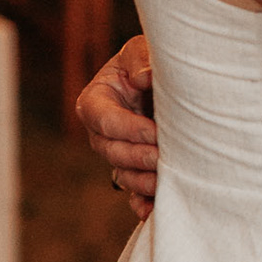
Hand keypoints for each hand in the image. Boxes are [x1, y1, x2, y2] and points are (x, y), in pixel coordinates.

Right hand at [75, 35, 158, 217]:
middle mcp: (101, 132)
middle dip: (138, 157)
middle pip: (112, 151)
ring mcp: (115, 154)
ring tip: (165, 182)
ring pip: (123, 174)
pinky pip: (132, 192)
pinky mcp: (132, 170)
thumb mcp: (140, 50)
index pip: (105, 120)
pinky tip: (153, 212)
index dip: (129, 129)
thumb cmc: (146, 62)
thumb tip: (144, 77)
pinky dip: (141, 204)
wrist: (161, 82)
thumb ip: (139, 59)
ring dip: (142, 182)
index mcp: (96, 101)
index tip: (155, 132)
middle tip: (163, 157)